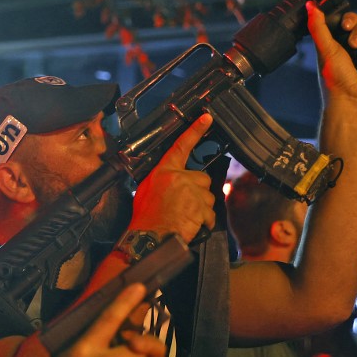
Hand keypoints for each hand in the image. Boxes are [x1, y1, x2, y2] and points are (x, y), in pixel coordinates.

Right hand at [129, 113, 215, 242]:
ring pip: (208, 196)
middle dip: (197, 191)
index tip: (207, 119)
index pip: (181, 146)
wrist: (149, 238)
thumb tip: (171, 177)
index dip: (195, 131)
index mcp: (164, 171)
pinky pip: (210, 213)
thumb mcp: (146, 190)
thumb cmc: (146, 217)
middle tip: (183, 204)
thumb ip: (161, 178)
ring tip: (185, 216)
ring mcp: (191, 192)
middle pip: (201, 178)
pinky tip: (192, 224)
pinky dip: (204, 221)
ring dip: (201, 207)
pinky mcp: (200, 208)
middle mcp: (179, 178)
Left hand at [307, 2, 356, 110]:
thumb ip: (318, 27)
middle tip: (353, 45)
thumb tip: (310, 5)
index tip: (345, 25)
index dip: (350, 19)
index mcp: (339, 41)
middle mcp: (355, 45)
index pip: (349, 20)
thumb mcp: (324, 49)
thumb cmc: (335, 78)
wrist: (352, 100)